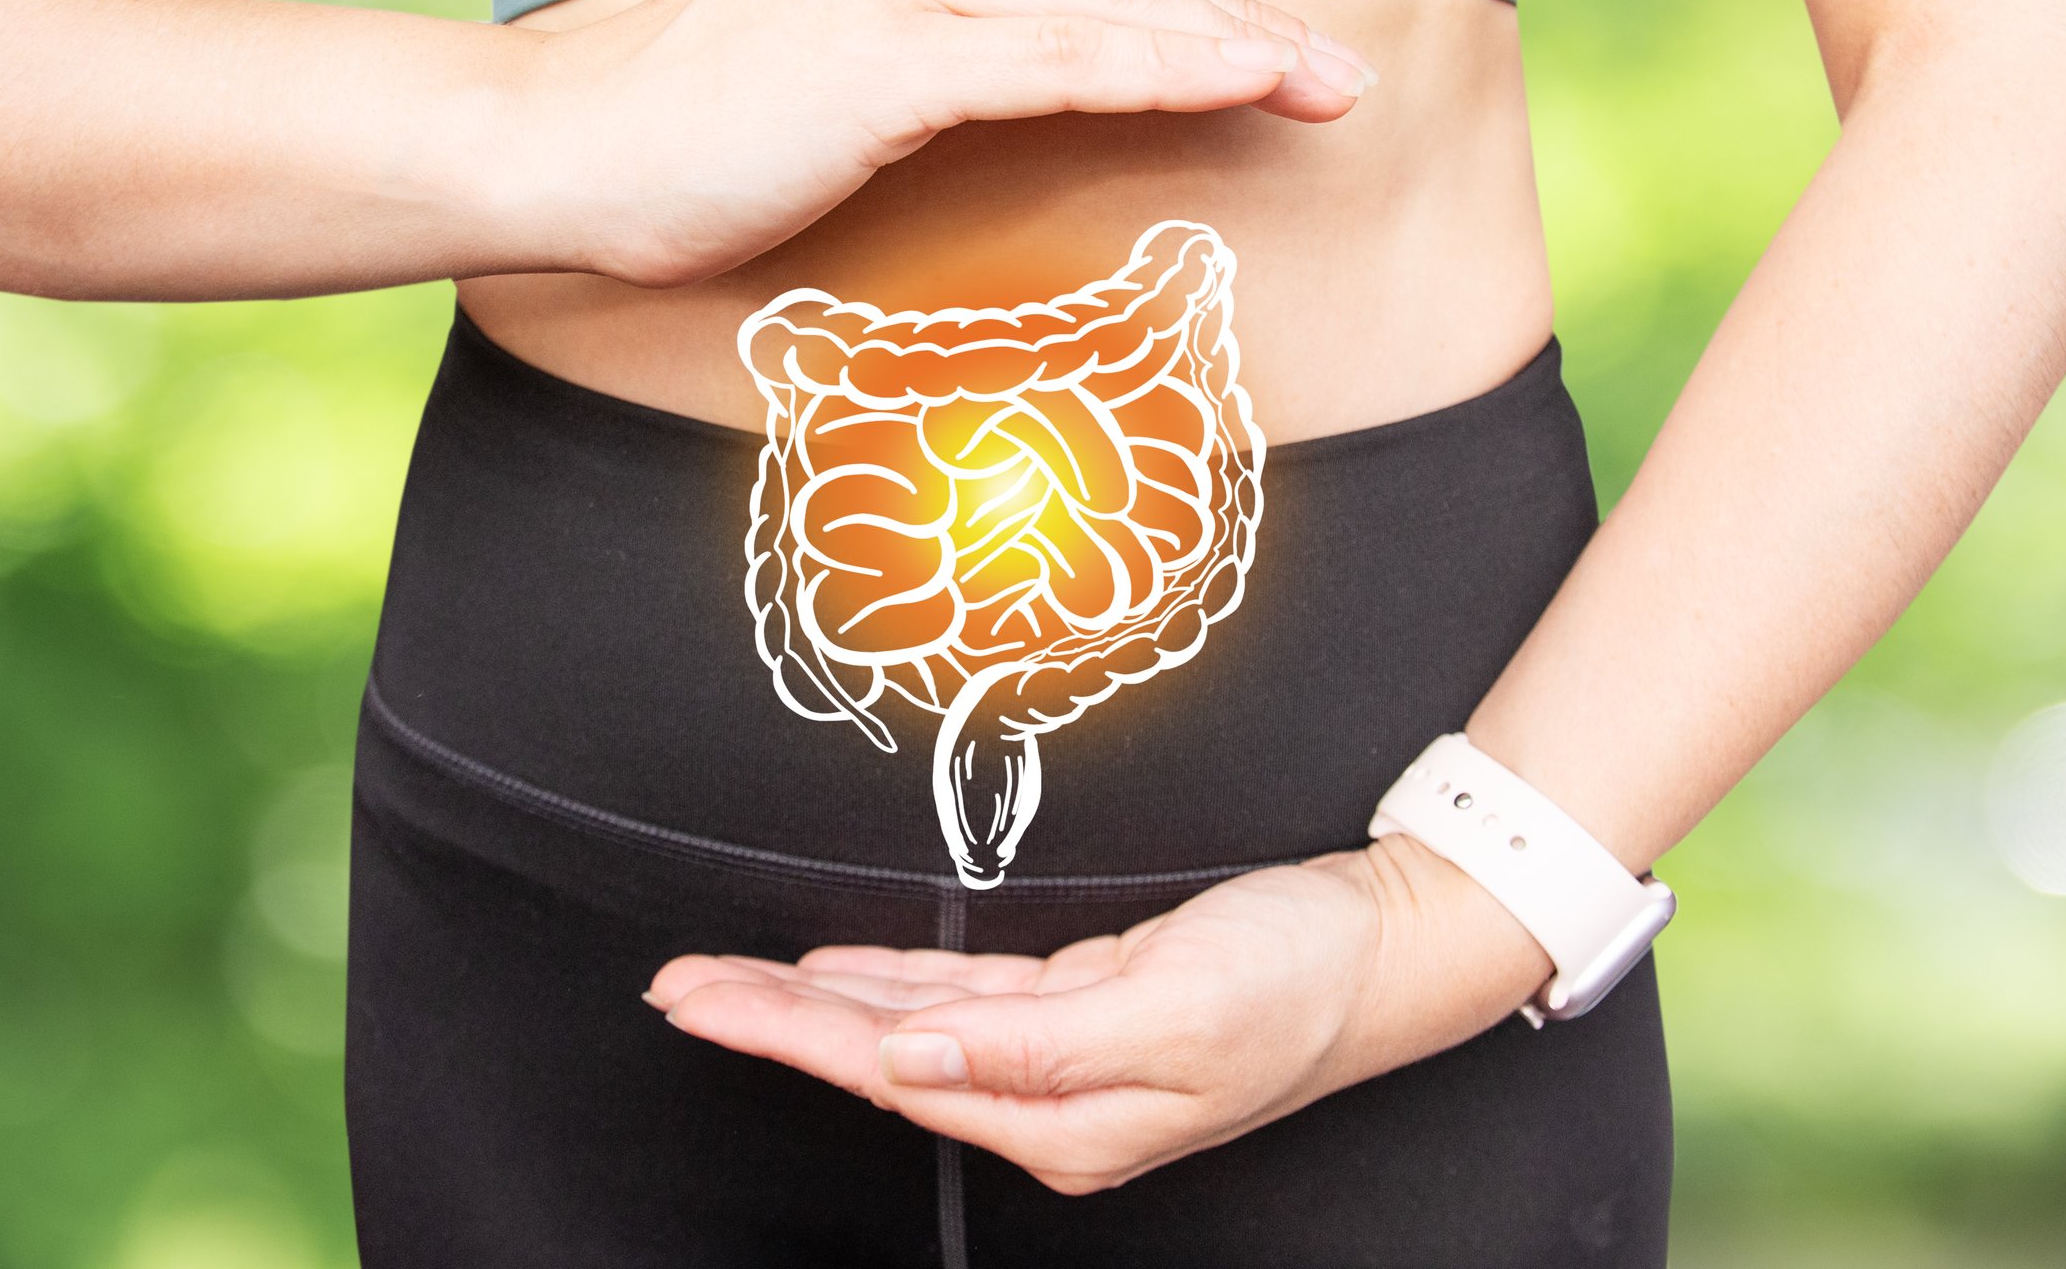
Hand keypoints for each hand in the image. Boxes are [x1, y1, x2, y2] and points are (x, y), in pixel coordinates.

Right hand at [489, 0, 1377, 287]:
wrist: (571, 149)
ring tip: (1326, 93)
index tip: (1282, 50)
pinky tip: (1250, 85)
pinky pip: (1063, 57)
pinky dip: (1169, 69)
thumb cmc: (706, 121)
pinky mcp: (882, 46)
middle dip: (1244, 19)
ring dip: (1237, 45)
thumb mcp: (848, 40)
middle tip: (1339, 79)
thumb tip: (1072, 63)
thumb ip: (955, 21)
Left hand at [643, 835, 1551, 1193]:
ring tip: (724, 982)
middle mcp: (1052, 1100)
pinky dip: (886, 982)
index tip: (704, 1001)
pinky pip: (956, 998)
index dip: (786, 1034)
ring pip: (906, 1026)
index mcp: (1067, 1121)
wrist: (1387, 944)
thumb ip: (1035, 1047)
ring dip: (812, 1001)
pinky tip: (832, 976)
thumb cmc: (1303, 980)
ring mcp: (1064, 1054)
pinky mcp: (1080, 1004)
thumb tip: (916, 1061)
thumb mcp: (1174, 1012)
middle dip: (770, 1020)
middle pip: (879, 1056)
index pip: (891, 1074)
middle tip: (678, 986)